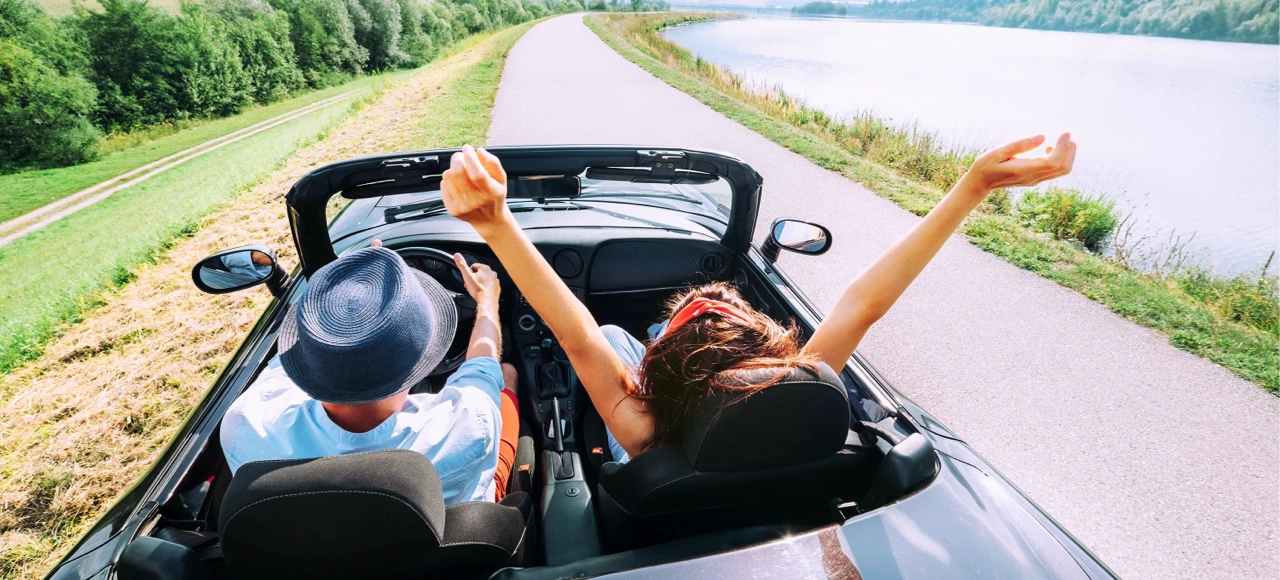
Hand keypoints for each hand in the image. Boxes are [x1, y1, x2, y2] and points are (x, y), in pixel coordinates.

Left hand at [441, 145, 509, 231]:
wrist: (489, 220)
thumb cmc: (494, 196)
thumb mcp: (501, 179)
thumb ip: (493, 163)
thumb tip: (479, 151)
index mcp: (491, 193)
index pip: (477, 173)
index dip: (470, 158)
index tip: (467, 148)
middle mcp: (476, 201)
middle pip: (458, 173)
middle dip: (457, 159)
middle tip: (461, 157)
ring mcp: (462, 207)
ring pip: (448, 177)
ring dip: (453, 169)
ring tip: (461, 172)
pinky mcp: (452, 210)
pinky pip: (444, 186)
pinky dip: (449, 181)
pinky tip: (458, 183)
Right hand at [454, 252, 499, 310]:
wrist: (487, 302)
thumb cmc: (478, 290)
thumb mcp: (467, 276)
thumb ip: (461, 265)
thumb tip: (457, 255)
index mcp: (485, 268)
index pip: (473, 266)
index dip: (468, 273)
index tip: (468, 279)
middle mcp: (492, 273)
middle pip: (479, 274)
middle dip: (473, 279)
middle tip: (470, 285)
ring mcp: (495, 281)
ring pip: (484, 280)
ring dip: (479, 283)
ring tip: (475, 290)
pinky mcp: (496, 288)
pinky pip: (489, 286)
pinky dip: (485, 288)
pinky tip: (481, 292)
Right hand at [960, 133, 1075, 192]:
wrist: (979, 184)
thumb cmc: (985, 166)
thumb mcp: (998, 152)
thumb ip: (1020, 145)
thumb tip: (1042, 137)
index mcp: (1023, 171)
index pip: (1052, 162)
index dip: (1062, 147)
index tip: (1065, 133)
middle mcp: (1032, 177)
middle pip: (1063, 168)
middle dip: (1070, 150)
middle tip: (1066, 135)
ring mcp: (1034, 180)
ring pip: (1061, 170)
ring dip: (1067, 155)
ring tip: (1061, 140)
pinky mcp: (1034, 179)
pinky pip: (1054, 171)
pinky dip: (1059, 158)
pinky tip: (1048, 148)